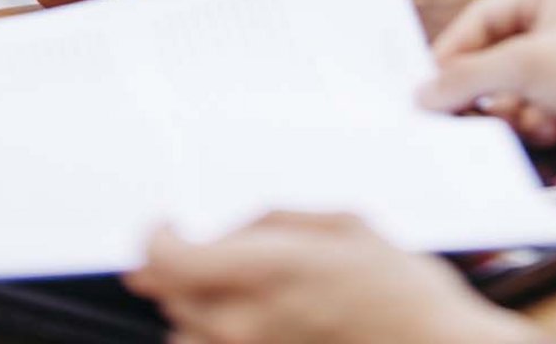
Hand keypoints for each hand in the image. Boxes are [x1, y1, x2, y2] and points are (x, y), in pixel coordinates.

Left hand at [125, 212, 518, 343]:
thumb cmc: (399, 288)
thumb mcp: (342, 225)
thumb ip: (278, 223)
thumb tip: (237, 231)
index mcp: (266, 269)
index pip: (168, 258)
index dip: (155, 235)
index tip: (167, 222)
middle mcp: (247, 321)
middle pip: (168, 295)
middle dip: (175, 266)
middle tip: (200, 247)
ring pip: (184, 333)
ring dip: (192, 306)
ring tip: (227, 288)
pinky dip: (215, 336)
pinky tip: (248, 320)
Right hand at [423, 0, 555, 174]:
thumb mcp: (527, 66)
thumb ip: (469, 78)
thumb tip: (422, 94)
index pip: (481, 17)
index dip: (452, 51)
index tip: (426, 84)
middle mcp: (555, 24)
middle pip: (493, 58)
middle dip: (484, 89)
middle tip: (453, 114)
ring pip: (509, 92)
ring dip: (516, 112)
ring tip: (535, 119)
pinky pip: (531, 114)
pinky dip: (536, 126)